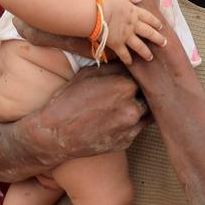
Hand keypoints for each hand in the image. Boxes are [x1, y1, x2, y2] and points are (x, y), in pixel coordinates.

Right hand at [31, 64, 149, 159]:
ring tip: (127, 103)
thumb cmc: (68, 101)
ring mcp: (131, 127)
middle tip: (130, 89)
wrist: (56, 134)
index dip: (136, 75)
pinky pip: (138, 127)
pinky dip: (132, 122)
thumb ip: (112, 68)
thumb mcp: (87, 75)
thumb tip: (128, 63)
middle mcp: (133, 107)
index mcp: (125, 86)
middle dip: (141, 91)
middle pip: (148, 94)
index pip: (141, 75)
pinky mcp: (128, 141)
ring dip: (140, 106)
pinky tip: (118, 118)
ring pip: (147, 112)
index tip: (132, 74)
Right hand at [97, 0, 164, 63]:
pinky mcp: (117, 44)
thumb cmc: (106, 2)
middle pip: (149, 33)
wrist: (95, 13)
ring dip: (146, 52)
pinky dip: (127, 59)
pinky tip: (130, 63)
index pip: (149, 18)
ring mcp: (126, 36)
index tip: (160, 27)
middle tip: (164, 43)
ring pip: (140, 46)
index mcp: (134, 12)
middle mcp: (133, 25)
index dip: (155, 22)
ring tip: (150, 57)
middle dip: (157, 38)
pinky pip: (124, 54)